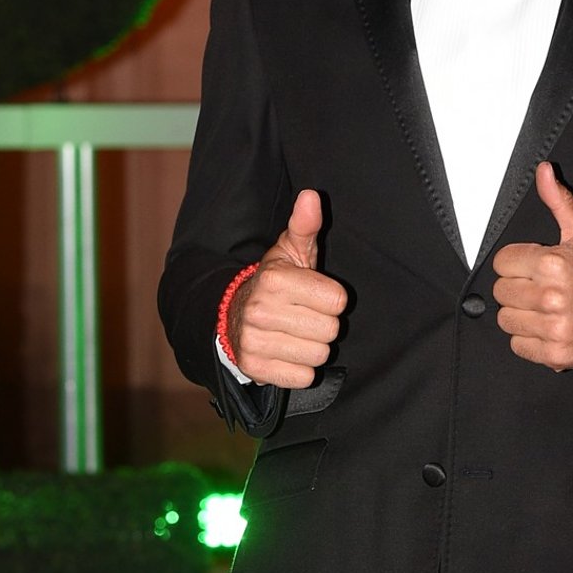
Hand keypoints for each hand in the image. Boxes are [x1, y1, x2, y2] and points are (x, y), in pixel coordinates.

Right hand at [227, 189, 346, 387]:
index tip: (314, 294)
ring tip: (295, 334)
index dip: (331, 298)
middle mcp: (261, 310)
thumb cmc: (276, 282)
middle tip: (304, 316)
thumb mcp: (291, 251)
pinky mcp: (254, 368)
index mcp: (276, 280)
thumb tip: (312, 196)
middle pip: (331, 330)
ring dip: (312, 347)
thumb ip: (305, 225)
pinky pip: (302, 377)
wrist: (234, 315)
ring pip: (318, 355)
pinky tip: (287, 352)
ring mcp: (254, 341)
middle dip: (323, 324)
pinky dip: (300, 369)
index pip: (338, 300)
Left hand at [492, 162, 572, 370]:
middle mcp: (551, 297)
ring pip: (506, 319)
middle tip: (539, 288)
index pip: (502, 262)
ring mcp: (553, 328)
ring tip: (543, 309)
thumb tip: (544, 171)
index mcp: (553, 264)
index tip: (534, 267)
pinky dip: (528, 339)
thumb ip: (560, 201)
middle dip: (517, 287)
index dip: (517, 263)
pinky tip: (546, 327)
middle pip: (501, 291)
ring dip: (521, 314)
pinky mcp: (554, 354)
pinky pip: (517, 345)